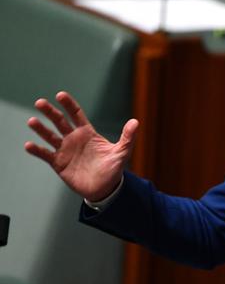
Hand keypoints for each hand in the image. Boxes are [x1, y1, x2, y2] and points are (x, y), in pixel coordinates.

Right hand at [24, 92, 138, 201]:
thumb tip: (136, 121)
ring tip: (32, 121)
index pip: (76, 114)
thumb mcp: (122, 152)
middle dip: (50, 112)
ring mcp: (65, 151)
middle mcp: (74, 139)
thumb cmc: (113, 168)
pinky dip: (37, 150)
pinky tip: (29, 145)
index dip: (69, 104)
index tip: (60, 95)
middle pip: (59, 121)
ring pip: (50, 136)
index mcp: (88, 133)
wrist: (105, 188)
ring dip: (40, 129)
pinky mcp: (59, 164)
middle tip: (40, 102)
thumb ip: (127, 137)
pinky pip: (45, 155)